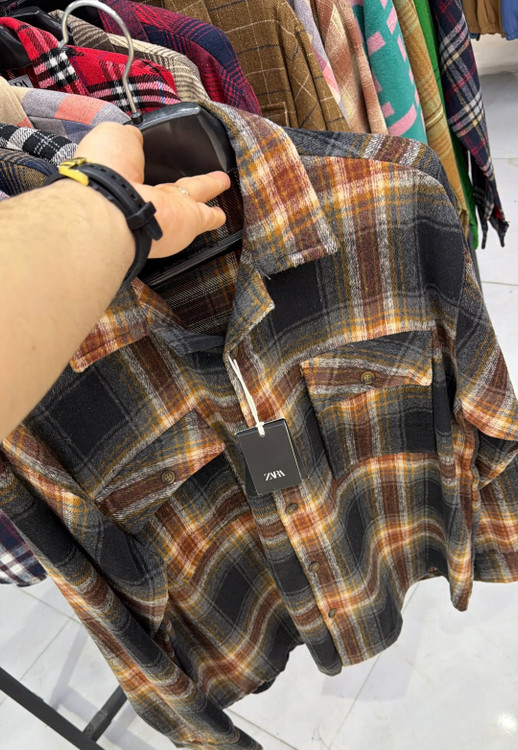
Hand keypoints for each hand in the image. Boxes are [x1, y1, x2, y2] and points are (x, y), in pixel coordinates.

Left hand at [73, 121, 230, 258]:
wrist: (110, 204)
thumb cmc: (106, 168)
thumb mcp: (115, 136)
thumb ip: (128, 138)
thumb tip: (135, 137)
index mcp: (129, 177)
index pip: (145, 172)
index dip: (154, 167)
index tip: (159, 165)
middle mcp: (148, 198)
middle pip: (171, 187)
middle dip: (180, 180)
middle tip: (195, 176)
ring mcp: (170, 211)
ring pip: (191, 198)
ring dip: (205, 190)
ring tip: (220, 184)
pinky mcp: (190, 222)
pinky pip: (204, 218)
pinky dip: (213, 218)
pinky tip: (220, 216)